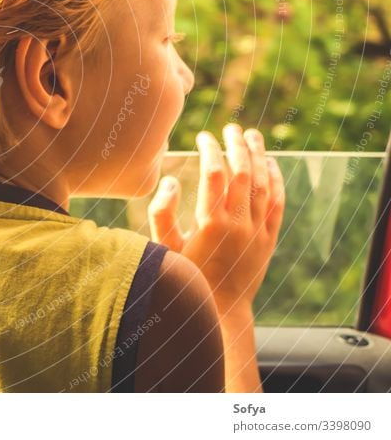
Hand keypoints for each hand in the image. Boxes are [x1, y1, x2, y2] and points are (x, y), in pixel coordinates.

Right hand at [147, 124, 285, 313]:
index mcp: (211, 224)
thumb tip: (171, 180)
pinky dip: (276, 180)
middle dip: (237, 145)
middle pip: (243, 172)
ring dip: (259, 156)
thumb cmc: (187, 278)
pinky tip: (271, 164)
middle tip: (230, 128)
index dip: (210, 150)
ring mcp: (257, 231)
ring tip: (252, 136)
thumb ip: (162, 212)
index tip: (203, 136)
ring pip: (264, 184)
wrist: (221, 311)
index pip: (214, 173)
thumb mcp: (165, 248)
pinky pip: (278, 202)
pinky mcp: (269, 239)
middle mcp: (239, 224)